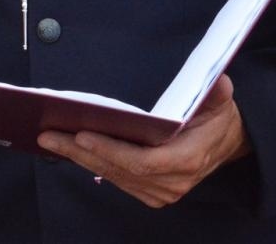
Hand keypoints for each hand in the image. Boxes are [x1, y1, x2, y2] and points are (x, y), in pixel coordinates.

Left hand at [37, 74, 250, 207]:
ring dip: (78, 158)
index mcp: (187, 159)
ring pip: (112, 175)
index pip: (142, 161)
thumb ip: (216, 94)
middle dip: (80, 152)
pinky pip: (116, 178)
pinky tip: (68, 149)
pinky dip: (91, 163)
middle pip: (118, 169)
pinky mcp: (151, 192)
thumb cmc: (218, 118)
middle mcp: (172, 182)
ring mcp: (161, 191)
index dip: (110, 150)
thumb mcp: (220, 101)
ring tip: (49, 139)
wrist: (227, 144)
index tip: (81, 134)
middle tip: (48, 135)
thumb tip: (218, 82)